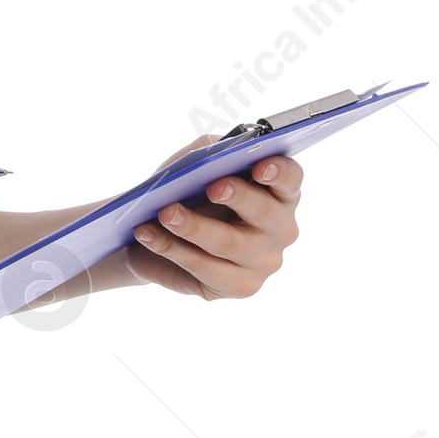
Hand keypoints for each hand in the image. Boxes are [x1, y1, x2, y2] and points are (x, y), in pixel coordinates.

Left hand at [124, 143, 301, 300]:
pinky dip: (171, 248)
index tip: (259, 167)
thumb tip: (217, 150)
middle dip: (238, 197)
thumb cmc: (187, 194)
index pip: (290, 179)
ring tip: (165, 213)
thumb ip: (211, 152)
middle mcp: (280, 229)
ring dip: (194, 226)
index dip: (279, 172)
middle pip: (264, 211)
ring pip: (229, 243)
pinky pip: (204, 268)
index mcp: (279, 193)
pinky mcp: (240, 286)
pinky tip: (148, 234)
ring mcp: (264, 261)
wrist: (158, 235)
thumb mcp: (197, 166)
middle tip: (212, 187)